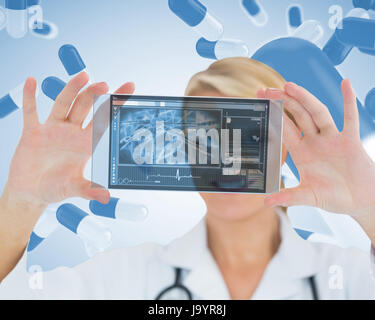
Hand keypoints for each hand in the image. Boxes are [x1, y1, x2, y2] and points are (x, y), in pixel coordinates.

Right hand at [6, 72, 134, 206]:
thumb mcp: (73, 189)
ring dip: (72, 90)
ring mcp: (53, 130)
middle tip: (105, 85)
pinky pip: (31, 112)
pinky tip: (31, 82)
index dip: (115, 108)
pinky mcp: (33, 132)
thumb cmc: (55, 189)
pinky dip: (30, 97)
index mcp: (85, 145)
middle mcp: (71, 133)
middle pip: (86, 109)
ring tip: (83, 76)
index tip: (129, 90)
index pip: (104, 123)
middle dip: (95, 96)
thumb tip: (107, 197)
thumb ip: (88, 190)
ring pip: (64, 105)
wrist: (30, 193)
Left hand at [260, 80, 374, 216]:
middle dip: (283, 102)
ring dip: (305, 99)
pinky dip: (349, 101)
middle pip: (297, 116)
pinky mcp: (350, 140)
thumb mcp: (308, 196)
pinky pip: (350, 117)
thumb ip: (288, 197)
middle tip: (267, 90)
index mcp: (301, 153)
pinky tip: (345, 84)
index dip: (273, 116)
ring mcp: (332, 139)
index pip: (284, 130)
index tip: (261, 103)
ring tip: (290, 86)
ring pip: (317, 113)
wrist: (361, 202)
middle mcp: (315, 142)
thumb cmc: (335, 198)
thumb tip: (266, 202)